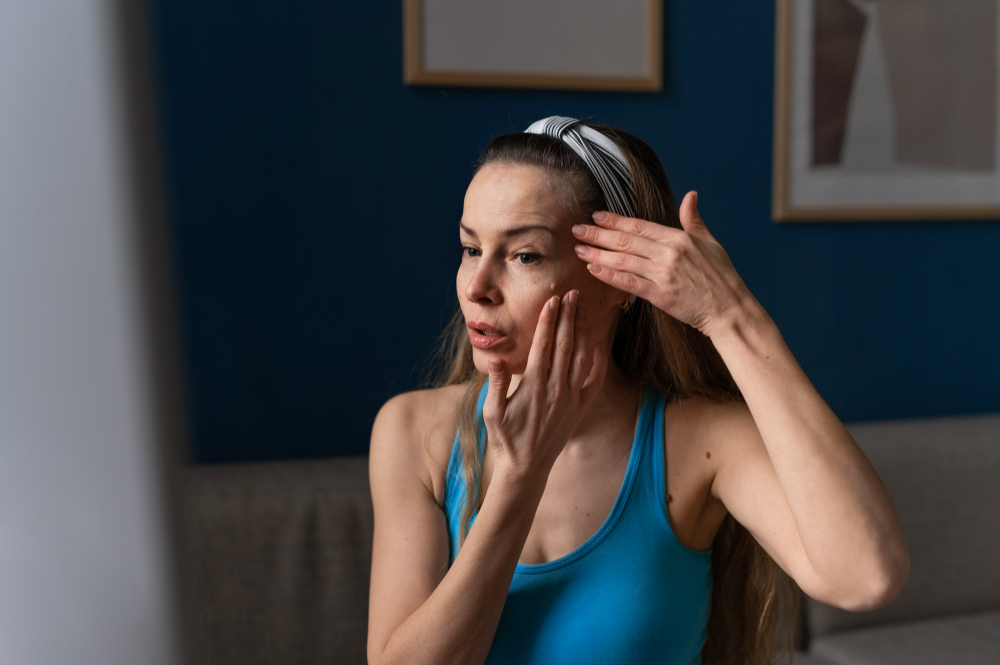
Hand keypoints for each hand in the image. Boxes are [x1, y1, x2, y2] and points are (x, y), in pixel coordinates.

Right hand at [483, 289, 607, 481]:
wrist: (526, 468)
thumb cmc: (505, 439)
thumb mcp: (492, 412)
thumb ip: (495, 384)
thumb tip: (496, 359)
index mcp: (534, 386)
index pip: (543, 345)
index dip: (548, 320)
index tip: (552, 300)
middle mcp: (556, 389)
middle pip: (565, 344)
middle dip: (569, 316)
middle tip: (572, 293)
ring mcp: (571, 398)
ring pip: (581, 357)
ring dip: (583, 331)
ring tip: (583, 309)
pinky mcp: (580, 407)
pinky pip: (594, 380)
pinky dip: (599, 360)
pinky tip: (599, 343)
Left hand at [572, 191, 753, 337]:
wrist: (730, 309)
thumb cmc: (722, 277)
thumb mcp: (710, 242)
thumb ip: (693, 220)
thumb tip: (690, 196)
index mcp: (679, 238)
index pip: (640, 226)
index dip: (616, 220)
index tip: (597, 215)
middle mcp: (668, 253)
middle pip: (625, 241)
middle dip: (598, 234)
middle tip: (576, 229)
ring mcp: (663, 274)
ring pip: (622, 261)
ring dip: (597, 254)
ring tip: (578, 249)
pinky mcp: (660, 295)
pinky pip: (628, 283)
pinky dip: (609, 276)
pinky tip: (593, 270)